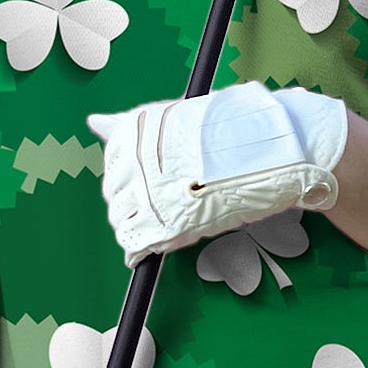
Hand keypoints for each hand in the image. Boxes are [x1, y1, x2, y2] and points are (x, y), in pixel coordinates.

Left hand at [88, 83, 347, 265]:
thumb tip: (93, 122)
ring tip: (165, 221)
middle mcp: (135, 160)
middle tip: (162, 203)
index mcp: (136, 130)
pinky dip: (140, 249)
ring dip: (137, 225)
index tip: (149, 181)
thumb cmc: (231, 131)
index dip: (129, 178)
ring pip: (122, 220)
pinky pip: (137, 243)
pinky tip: (151, 247)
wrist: (274, 149)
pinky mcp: (168, 223)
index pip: (112, 164)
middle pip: (113, 194)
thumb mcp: (176, 118)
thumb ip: (133, 127)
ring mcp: (150, 193)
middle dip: (131, 202)